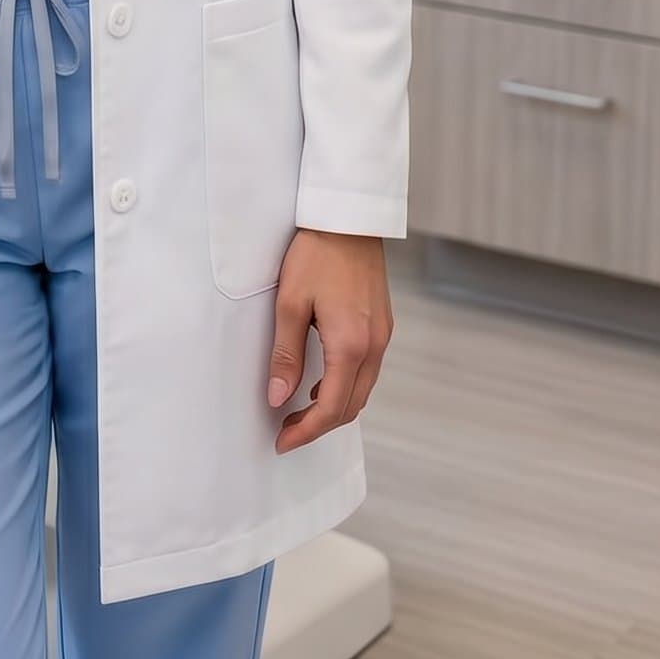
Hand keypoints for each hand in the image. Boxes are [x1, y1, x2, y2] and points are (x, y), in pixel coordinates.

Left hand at [266, 228, 391, 451]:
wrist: (348, 217)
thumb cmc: (316, 253)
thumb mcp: (290, 303)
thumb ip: (285, 354)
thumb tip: (277, 397)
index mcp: (351, 345)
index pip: (331, 408)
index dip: (306, 432)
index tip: (283, 441)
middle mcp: (374, 345)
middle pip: (351, 406)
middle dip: (319, 426)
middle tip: (287, 430)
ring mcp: (382, 335)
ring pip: (362, 390)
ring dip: (334, 407)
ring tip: (300, 410)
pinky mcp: (382, 324)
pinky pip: (367, 370)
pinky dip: (346, 386)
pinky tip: (323, 381)